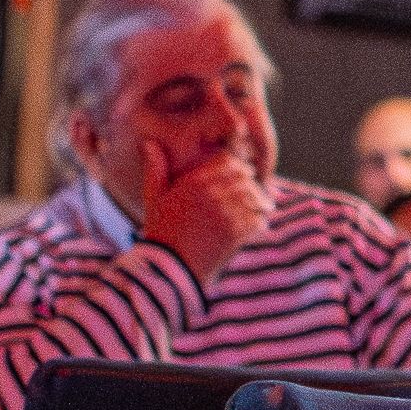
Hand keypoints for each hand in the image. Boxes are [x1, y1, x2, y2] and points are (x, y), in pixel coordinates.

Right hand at [139, 138, 267, 283]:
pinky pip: (259, 219)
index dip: (237, 166)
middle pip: (245, 177)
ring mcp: (226, 212)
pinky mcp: (237, 232)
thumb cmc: (161, 231)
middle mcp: (212, 193)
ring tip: (261, 208)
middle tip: (256, 192)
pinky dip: (259, 223)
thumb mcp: (155, 198)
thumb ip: (156, 169)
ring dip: (259, 202)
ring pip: (256, 197)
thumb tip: (149, 142)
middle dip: (251, 184)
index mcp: (194, 182)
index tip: (241, 174)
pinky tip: (254, 227)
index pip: (228, 161)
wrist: (167, 267)